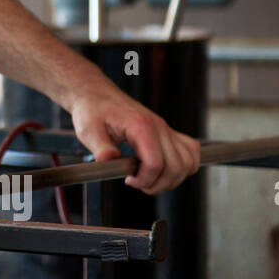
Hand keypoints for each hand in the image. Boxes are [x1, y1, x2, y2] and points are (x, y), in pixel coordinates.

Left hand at [68, 89, 200, 194]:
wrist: (96, 94)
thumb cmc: (92, 109)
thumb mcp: (89, 129)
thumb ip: (100, 147)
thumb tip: (107, 161)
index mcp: (140, 126)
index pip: (155, 163)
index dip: (144, 180)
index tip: (128, 180)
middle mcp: (159, 127)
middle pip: (176, 167)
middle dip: (158, 184)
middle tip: (138, 183)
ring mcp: (166, 129)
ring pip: (188, 162)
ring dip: (172, 179)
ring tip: (149, 179)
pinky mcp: (167, 132)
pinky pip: (190, 151)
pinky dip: (183, 166)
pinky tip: (164, 171)